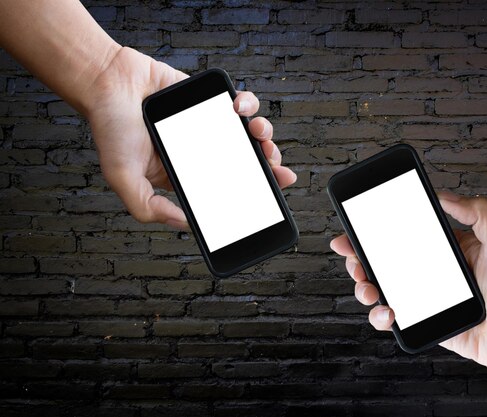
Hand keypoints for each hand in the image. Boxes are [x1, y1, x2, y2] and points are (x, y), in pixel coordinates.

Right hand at [85, 47, 295, 228]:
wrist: (106, 80)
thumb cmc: (112, 128)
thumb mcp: (125, 180)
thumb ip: (150, 207)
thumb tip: (186, 224)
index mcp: (186, 174)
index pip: (226, 189)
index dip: (251, 194)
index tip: (271, 199)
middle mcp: (202, 151)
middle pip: (248, 162)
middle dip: (270, 167)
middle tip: (278, 171)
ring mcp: (210, 125)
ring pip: (251, 134)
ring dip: (265, 135)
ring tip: (258, 134)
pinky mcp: (212, 99)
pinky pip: (242, 103)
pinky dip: (248, 103)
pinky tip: (239, 107)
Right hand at [330, 192, 486, 372]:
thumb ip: (479, 213)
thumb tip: (443, 195)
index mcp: (441, 247)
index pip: (401, 232)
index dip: (373, 228)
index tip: (355, 225)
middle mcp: (425, 269)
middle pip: (379, 258)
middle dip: (357, 256)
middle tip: (352, 255)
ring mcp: (419, 296)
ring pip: (377, 286)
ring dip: (363, 284)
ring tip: (368, 288)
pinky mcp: (418, 320)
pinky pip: (387, 317)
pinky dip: (379, 316)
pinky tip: (389, 313)